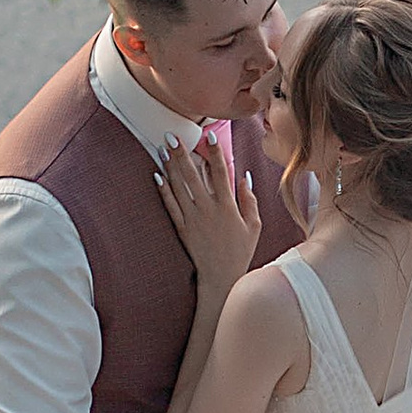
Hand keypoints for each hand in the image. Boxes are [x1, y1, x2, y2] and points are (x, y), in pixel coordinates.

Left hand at [158, 131, 259, 299]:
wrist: (221, 277)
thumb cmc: (241, 251)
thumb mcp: (254, 225)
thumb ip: (249, 200)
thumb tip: (244, 177)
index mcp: (228, 205)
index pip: (221, 172)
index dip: (215, 153)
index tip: (209, 136)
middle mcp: (208, 208)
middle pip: (192, 174)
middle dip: (182, 152)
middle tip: (171, 135)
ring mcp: (193, 218)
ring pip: (178, 186)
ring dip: (169, 165)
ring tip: (161, 148)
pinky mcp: (182, 228)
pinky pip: (170, 205)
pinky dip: (163, 190)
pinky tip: (157, 175)